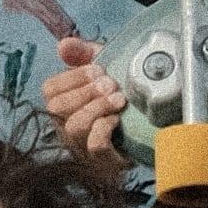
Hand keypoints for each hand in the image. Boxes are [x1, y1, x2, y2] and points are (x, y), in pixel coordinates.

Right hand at [39, 47, 130, 163]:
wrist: (158, 127)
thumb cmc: (123, 97)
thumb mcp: (105, 69)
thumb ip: (84, 53)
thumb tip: (63, 44)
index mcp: (65, 107)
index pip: (49, 90)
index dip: (73, 76)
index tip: (99, 70)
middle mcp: (67, 129)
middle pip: (56, 108)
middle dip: (86, 91)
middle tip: (111, 84)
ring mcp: (83, 149)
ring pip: (74, 126)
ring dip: (97, 107)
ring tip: (118, 100)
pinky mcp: (103, 163)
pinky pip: (95, 145)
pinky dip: (105, 127)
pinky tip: (118, 119)